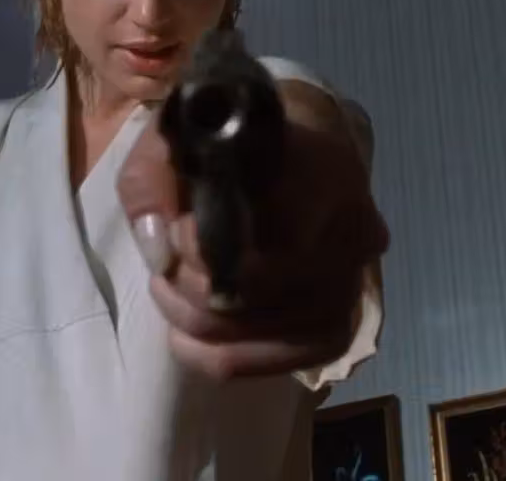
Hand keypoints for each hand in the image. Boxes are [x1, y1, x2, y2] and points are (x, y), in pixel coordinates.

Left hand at [117, 104, 386, 380]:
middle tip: (168, 258)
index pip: (267, 229)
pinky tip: (184, 330)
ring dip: (193, 317)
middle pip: (254, 289)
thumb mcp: (177, 140)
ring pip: (255, 330)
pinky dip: (212, 354)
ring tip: (171, 285)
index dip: (204, 242)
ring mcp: (351, 287)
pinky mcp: (336, 331)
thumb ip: (153, 179)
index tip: (177, 229)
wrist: (288, 162)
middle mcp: (351, 233)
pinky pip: (268, 364)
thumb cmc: (229, 147)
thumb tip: (158, 251)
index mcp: (324, 170)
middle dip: (190, 280)